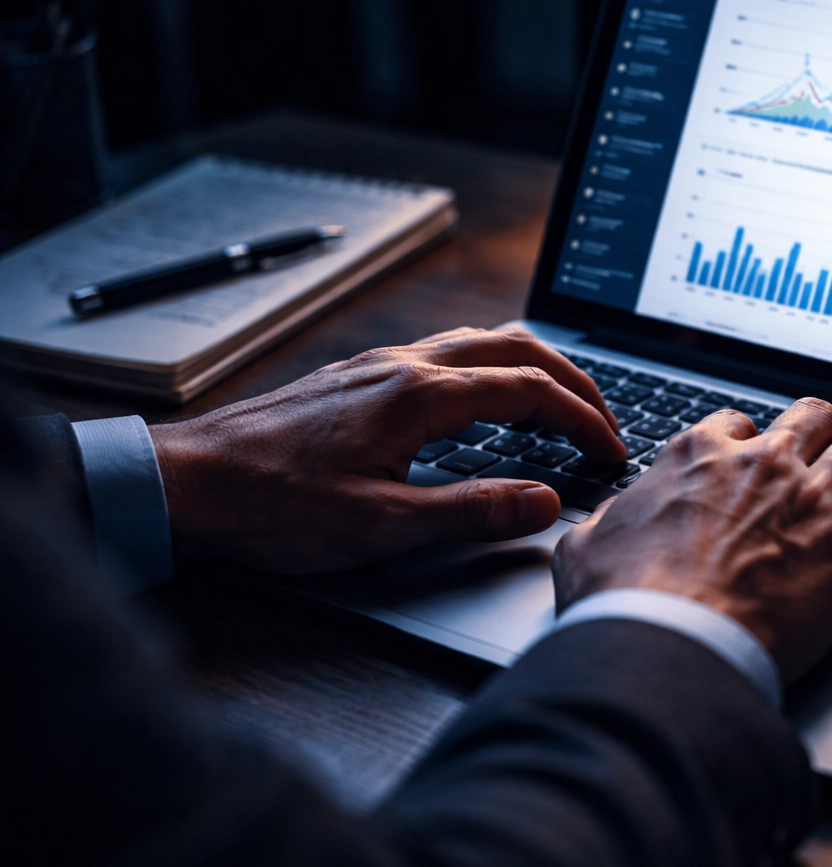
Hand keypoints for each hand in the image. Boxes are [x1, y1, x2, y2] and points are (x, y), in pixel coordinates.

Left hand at [149, 326, 626, 573]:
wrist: (183, 481)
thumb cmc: (271, 506)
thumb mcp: (383, 527)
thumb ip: (474, 511)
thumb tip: (545, 502)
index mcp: (421, 395)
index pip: (533, 391)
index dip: (586, 421)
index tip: (612, 453)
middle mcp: (405, 365)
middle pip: (518, 348)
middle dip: (576, 381)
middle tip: (607, 422)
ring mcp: (379, 365)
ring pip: (482, 339)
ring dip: (535, 366)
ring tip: (563, 403)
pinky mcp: (359, 377)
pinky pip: (448, 350)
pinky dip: (494, 366)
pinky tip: (486, 398)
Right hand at [552, 398, 831, 683]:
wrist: (670, 646)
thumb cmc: (624, 602)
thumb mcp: (588, 548)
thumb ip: (607, 524)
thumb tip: (607, 524)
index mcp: (700, 456)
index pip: (738, 423)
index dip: (749, 441)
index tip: (753, 458)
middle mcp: (763, 466)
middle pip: (813, 417)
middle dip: (823, 431)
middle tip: (827, 451)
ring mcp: (813, 502)